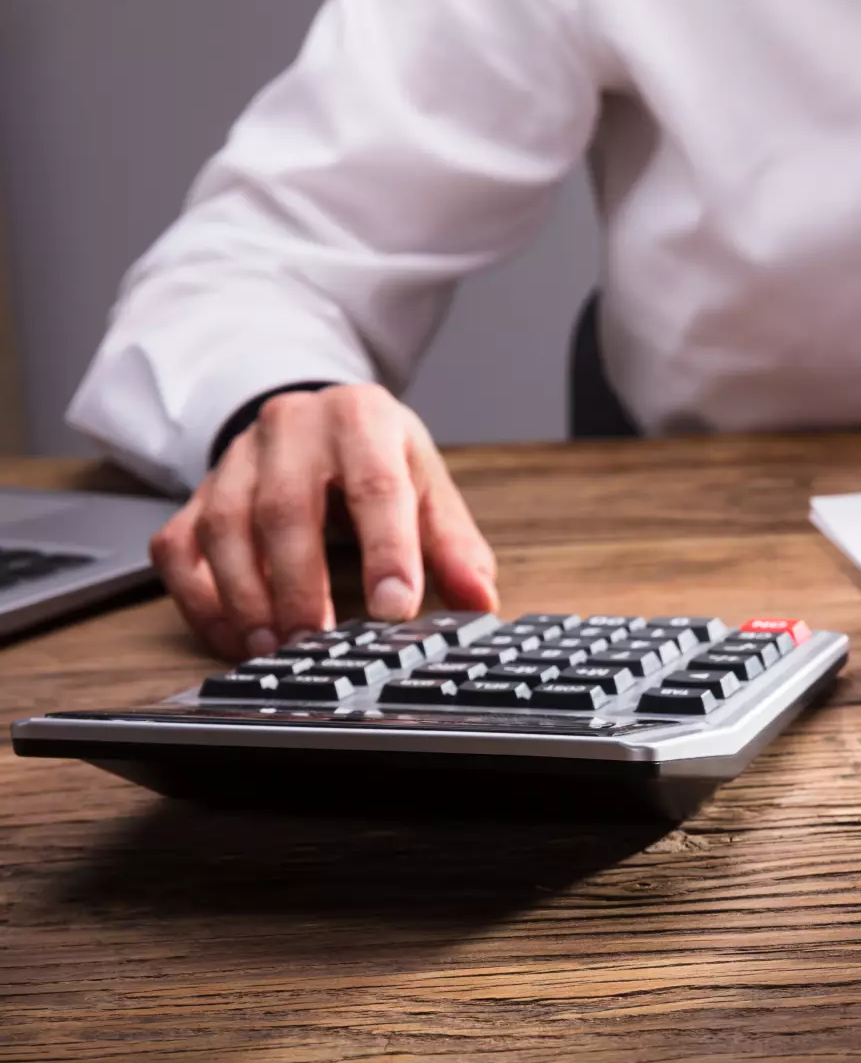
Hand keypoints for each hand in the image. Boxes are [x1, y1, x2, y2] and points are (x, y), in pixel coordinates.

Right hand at [150, 384, 499, 659]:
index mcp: (362, 419)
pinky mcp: (198, 490)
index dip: (386, 551)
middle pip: (285, 508)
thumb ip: (454, 545)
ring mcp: (237, 458)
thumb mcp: (426, 485)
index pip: (376, 486)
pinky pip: (180, 547)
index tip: (395, 609)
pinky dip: (200, 600)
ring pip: (223, 527)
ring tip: (274, 647)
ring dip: (246, 597)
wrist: (316, 416)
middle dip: (301, 584)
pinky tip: (233, 636)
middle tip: (317, 641)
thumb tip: (479, 601)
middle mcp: (292, 428)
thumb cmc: (377, 457)